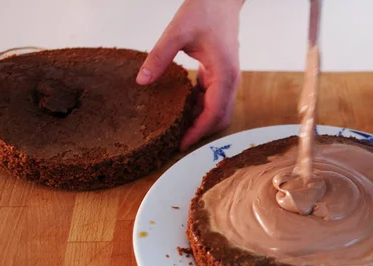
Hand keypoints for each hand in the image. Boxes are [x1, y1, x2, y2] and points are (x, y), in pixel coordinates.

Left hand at [137, 0, 242, 150]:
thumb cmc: (205, 10)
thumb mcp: (177, 32)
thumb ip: (159, 57)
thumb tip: (142, 81)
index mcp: (224, 74)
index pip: (214, 114)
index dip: (198, 132)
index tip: (181, 145)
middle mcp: (231, 80)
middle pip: (220, 118)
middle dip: (201, 132)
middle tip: (176, 141)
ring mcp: (228, 78)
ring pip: (217, 110)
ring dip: (199, 120)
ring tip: (176, 128)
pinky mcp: (221, 73)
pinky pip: (212, 98)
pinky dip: (198, 106)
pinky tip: (180, 106)